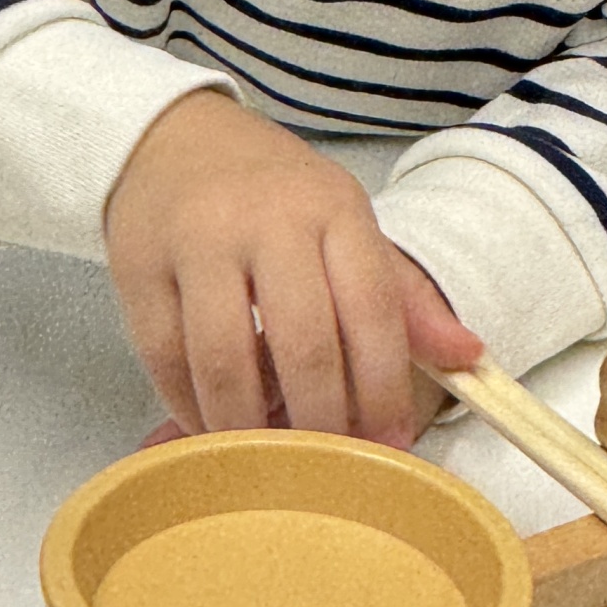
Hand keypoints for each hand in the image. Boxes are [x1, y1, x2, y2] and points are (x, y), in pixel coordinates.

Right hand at [103, 92, 481, 445]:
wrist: (173, 140)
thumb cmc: (274, 195)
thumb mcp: (346, 224)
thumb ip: (403, 296)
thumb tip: (468, 357)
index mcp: (334, 209)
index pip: (373, 311)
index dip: (384, 389)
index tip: (388, 444)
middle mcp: (268, 221)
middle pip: (304, 344)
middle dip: (323, 422)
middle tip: (327, 466)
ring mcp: (198, 242)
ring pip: (225, 360)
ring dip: (248, 427)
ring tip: (267, 458)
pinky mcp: (138, 268)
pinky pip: (166, 358)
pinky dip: (190, 406)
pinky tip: (212, 426)